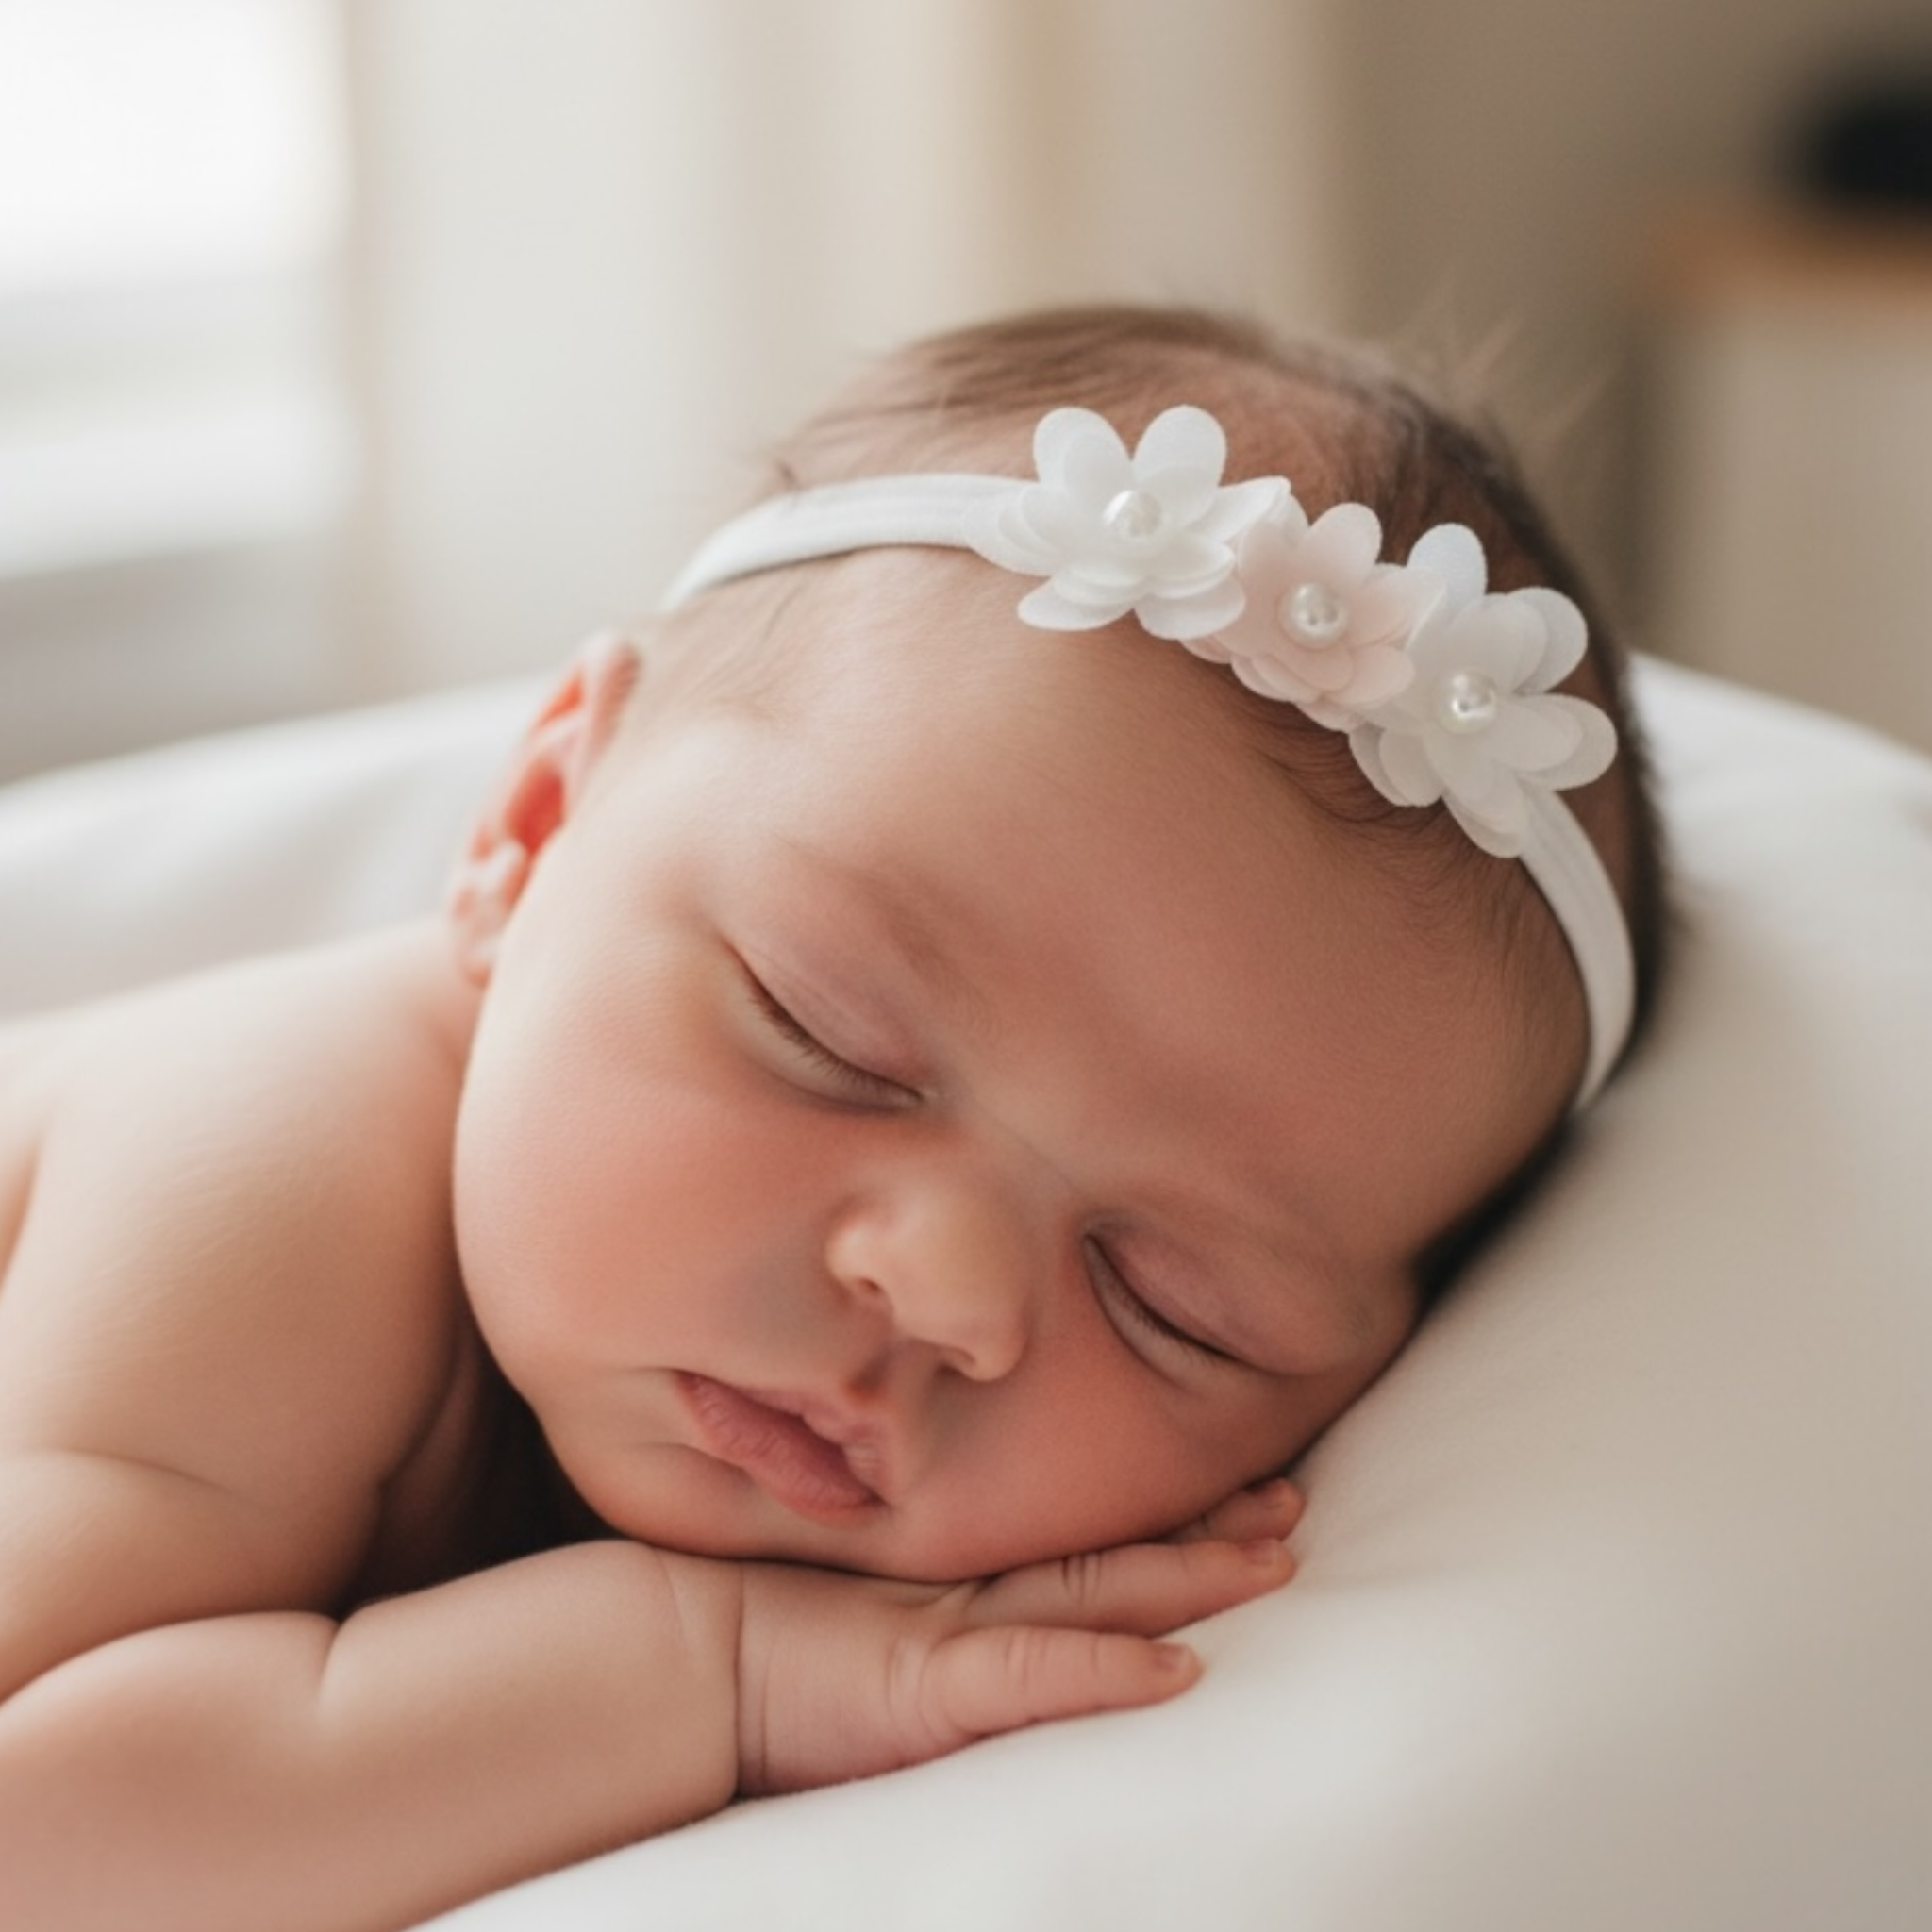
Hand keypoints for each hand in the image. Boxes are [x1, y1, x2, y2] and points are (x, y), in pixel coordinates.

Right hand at [733, 1476, 1302, 1795]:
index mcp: (963, 1589)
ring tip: (1274, 1557)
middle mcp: (972, 1598)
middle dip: (1206, 1530)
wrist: (670, 1659)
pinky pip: (1033, 1676)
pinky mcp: (928, 1686)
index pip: (1085, 1547)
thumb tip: (988, 1607)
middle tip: (1291, 1502)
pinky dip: (1106, 1674)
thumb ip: (925, 1622)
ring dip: (1187, 1577)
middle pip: (1111, 1557)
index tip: (1244, 1493)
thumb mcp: (859, 1630)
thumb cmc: (754, 1647)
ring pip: (1096, 1595)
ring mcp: (953, 1633)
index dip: (1166, 1521)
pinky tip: (1177, 1670)